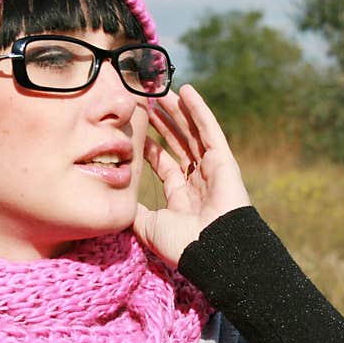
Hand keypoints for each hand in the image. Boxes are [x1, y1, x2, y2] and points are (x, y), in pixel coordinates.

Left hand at [133, 84, 250, 267]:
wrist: (209, 251)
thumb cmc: (180, 244)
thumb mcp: (148, 226)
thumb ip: (135, 211)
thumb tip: (119, 201)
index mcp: (181, 197)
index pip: (165, 164)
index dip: (151, 146)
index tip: (137, 129)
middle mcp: (198, 182)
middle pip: (179, 145)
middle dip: (163, 123)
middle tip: (147, 103)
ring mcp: (212, 170)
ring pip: (192, 133)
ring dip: (178, 112)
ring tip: (162, 91)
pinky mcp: (224, 161)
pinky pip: (209, 130)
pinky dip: (198, 110)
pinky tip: (186, 91)